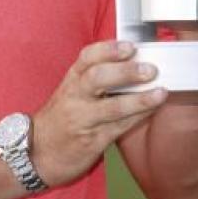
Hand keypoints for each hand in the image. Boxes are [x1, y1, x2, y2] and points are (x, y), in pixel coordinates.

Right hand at [31, 41, 167, 186]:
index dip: (108, 50)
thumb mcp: (70, 93)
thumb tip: (130, 65)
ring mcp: (83, 120)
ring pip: (111, 107)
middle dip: (125, 72)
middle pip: (97, 78)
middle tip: (149, 69)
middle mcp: (74, 97)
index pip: (86, 58)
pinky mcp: (92, 141)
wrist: (37, 152)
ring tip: (160, 93)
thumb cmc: (59, 120)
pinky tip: (152, 110)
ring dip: (139, 99)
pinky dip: (138, 117)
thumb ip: (93, 80)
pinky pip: (119, 128)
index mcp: (70, 81)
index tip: (129, 46)